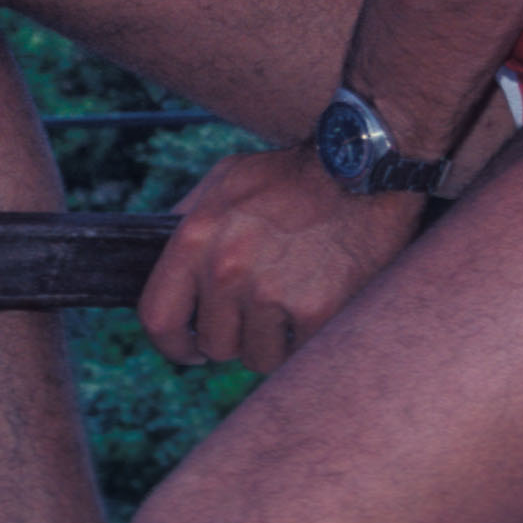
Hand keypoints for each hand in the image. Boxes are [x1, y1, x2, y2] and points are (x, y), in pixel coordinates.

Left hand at [136, 144, 422, 372]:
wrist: (363, 165)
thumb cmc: (292, 176)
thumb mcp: (226, 180)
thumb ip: (189, 222)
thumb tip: (160, 263)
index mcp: (197, 236)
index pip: (158, 318)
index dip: (174, 344)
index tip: (191, 347)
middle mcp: (227, 268)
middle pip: (214, 344)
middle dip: (235, 334)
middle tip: (261, 308)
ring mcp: (271, 292)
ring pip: (256, 357)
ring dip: (272, 340)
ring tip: (293, 298)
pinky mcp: (316, 311)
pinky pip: (296, 355)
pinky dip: (306, 339)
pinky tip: (318, 303)